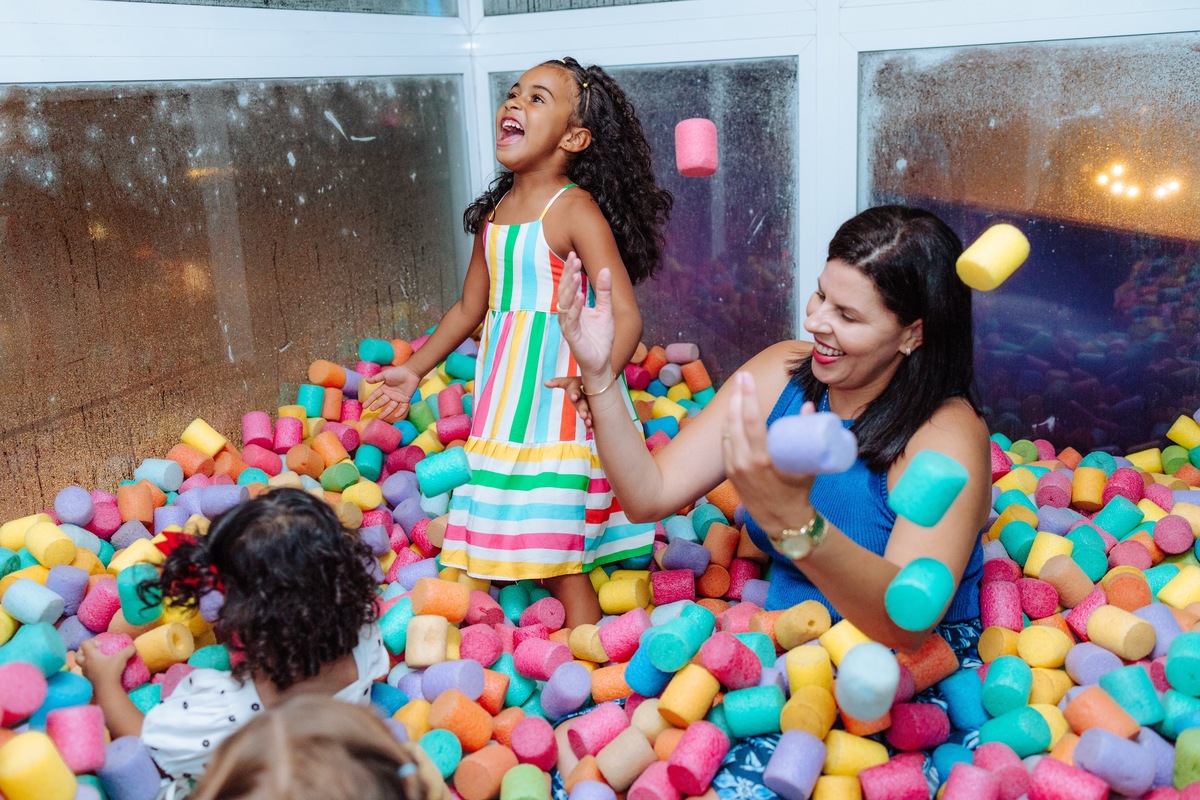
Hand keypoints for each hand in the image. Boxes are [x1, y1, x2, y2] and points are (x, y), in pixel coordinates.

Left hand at [77, 639, 136, 687]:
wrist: (107, 689)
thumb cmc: (112, 671)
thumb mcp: (122, 657)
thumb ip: (129, 650)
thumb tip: (133, 648)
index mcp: (91, 655)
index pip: (84, 644)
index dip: (91, 641)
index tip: (101, 644)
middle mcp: (86, 664)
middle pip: (78, 655)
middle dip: (83, 651)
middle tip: (94, 651)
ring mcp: (86, 673)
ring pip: (81, 665)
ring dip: (86, 661)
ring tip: (97, 661)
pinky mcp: (89, 681)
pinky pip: (87, 673)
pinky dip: (91, 670)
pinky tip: (100, 670)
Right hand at [364, 364, 419, 421]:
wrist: (411, 372)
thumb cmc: (398, 372)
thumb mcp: (385, 375)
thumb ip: (376, 378)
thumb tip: (366, 380)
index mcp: (385, 388)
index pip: (375, 395)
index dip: (369, 400)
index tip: (364, 406)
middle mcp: (390, 394)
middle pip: (382, 402)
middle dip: (377, 406)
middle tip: (371, 410)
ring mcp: (398, 397)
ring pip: (391, 407)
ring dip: (386, 412)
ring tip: (381, 417)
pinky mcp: (406, 399)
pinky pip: (403, 407)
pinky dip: (400, 412)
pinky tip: (396, 416)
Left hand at [545, 376, 593, 429]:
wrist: (594, 383)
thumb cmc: (577, 384)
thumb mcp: (568, 382)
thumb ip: (557, 382)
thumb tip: (545, 383)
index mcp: (577, 391)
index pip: (575, 392)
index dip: (574, 395)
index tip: (573, 397)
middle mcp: (584, 399)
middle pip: (583, 404)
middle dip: (583, 409)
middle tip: (583, 415)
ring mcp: (589, 406)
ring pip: (589, 412)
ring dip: (589, 418)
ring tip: (588, 423)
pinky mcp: (592, 413)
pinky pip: (591, 420)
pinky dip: (590, 426)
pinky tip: (590, 431)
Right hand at [557, 251, 615, 387]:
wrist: (602, 361)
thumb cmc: (601, 338)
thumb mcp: (605, 309)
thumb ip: (604, 291)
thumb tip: (606, 269)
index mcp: (574, 307)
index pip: (569, 285)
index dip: (571, 271)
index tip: (575, 255)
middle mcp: (568, 315)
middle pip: (564, 291)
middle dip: (569, 275)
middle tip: (574, 259)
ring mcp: (568, 325)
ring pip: (564, 304)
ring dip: (570, 289)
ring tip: (576, 275)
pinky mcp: (572, 337)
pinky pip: (570, 320)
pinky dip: (574, 308)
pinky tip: (579, 297)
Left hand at [722, 371, 816, 533]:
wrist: (783, 522)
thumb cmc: (799, 492)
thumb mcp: (808, 465)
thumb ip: (807, 433)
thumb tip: (808, 406)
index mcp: (763, 459)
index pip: (751, 420)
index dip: (747, 396)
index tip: (748, 378)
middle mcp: (744, 462)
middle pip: (735, 420)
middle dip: (736, 395)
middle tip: (742, 378)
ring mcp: (734, 468)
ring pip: (726, 431)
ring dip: (730, 408)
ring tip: (736, 391)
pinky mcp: (730, 473)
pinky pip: (725, 443)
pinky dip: (727, 426)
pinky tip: (730, 414)